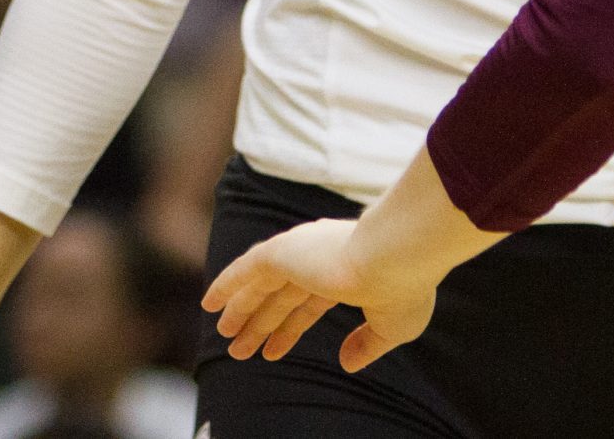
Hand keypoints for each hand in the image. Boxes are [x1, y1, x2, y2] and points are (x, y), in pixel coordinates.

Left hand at [203, 217, 437, 373]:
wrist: (398, 257)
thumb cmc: (405, 289)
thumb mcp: (392, 327)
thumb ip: (367, 344)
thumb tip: (346, 362)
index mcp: (349, 271)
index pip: (310, 302)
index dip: (290, 328)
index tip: (272, 351)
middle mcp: (323, 257)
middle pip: (281, 297)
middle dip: (261, 323)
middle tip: (240, 349)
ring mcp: (302, 252)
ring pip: (262, 284)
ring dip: (241, 309)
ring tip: (223, 335)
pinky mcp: (285, 250)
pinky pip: (247, 267)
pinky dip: (227, 283)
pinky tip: (209, 303)